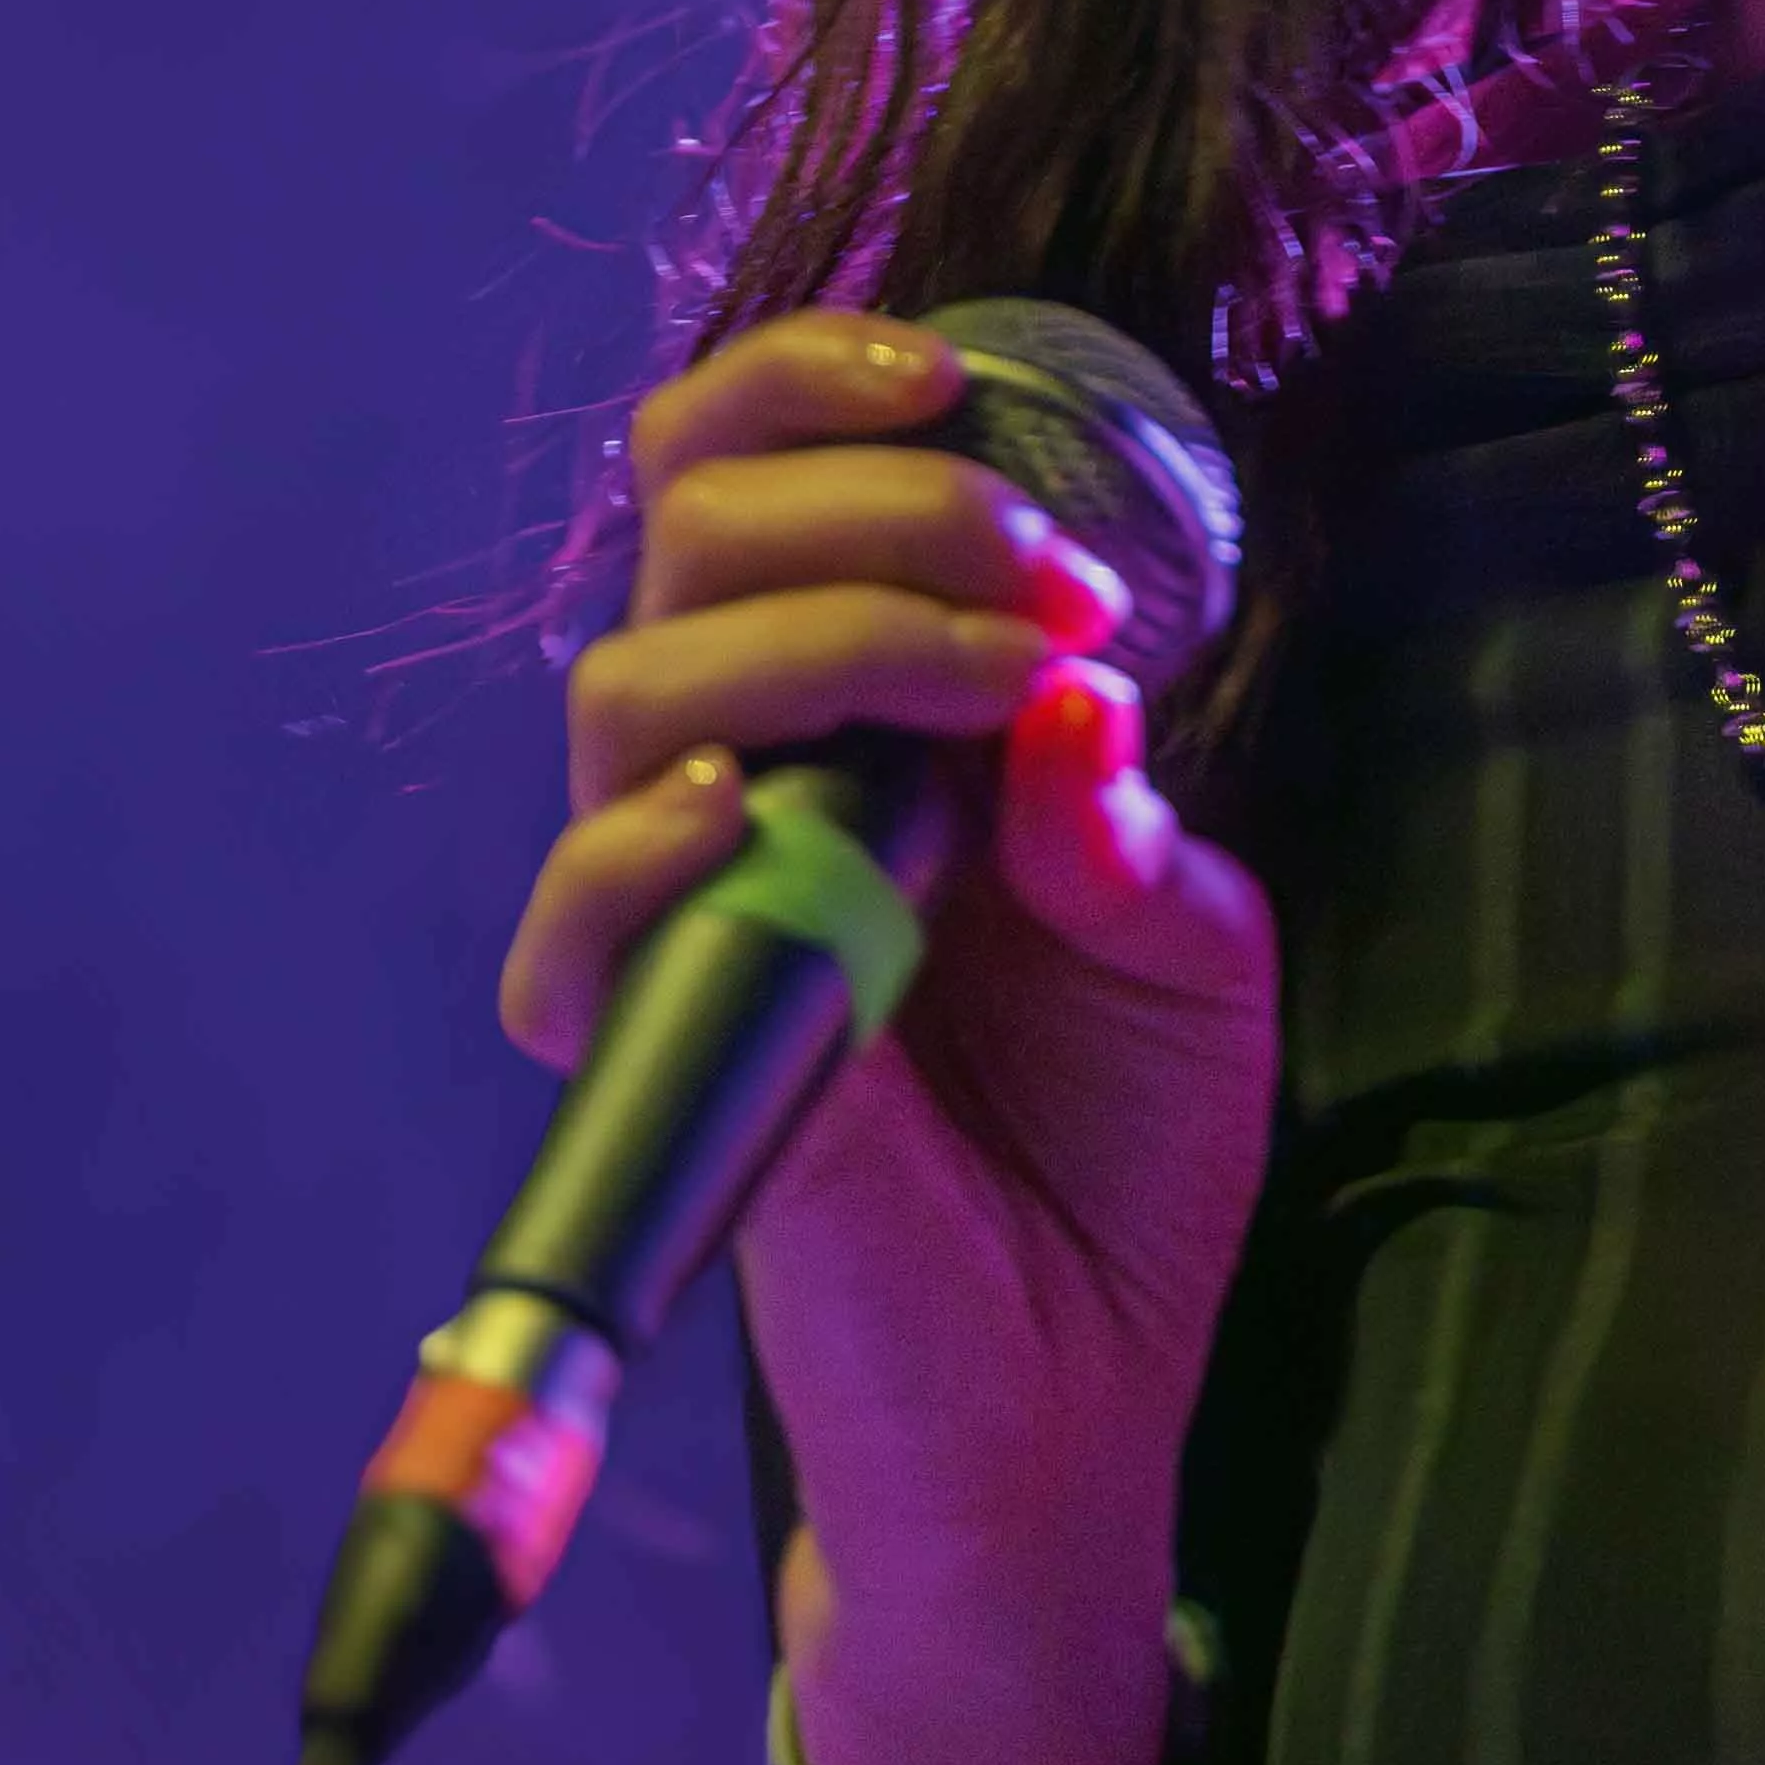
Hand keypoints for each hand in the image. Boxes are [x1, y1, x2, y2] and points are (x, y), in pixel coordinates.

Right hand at [501, 308, 1275, 1764]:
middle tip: (1042, 580)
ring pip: (637, 685)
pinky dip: (647, 843)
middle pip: (689, 534)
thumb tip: (1071, 692)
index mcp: (871, 715)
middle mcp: (758, 782)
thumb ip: (1125, 818)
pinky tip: (758, 812)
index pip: (755, 478)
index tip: (969, 375)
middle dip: (877, 504)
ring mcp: (693, 910)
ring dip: (830, 636)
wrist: (1081, 1389)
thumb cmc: (1119, 1146)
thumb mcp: (1188, 948)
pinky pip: (576, 922)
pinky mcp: (651, 1053)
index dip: (821, 386)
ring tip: (998, 680)